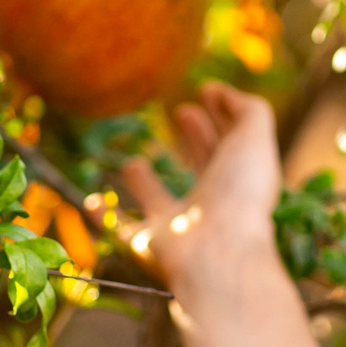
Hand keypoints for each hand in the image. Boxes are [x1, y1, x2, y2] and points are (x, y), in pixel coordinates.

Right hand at [117, 81, 284, 302]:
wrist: (218, 255)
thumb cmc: (239, 193)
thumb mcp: (254, 137)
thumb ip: (246, 109)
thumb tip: (219, 90)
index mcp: (242, 178)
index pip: (234, 142)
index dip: (224, 114)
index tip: (206, 90)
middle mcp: (215, 204)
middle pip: (206, 166)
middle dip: (197, 137)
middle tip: (182, 111)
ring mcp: (182, 227)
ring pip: (162, 202)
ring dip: (147, 183)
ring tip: (134, 162)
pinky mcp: (151, 246)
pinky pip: (122, 231)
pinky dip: (104, 219)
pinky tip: (91, 202)